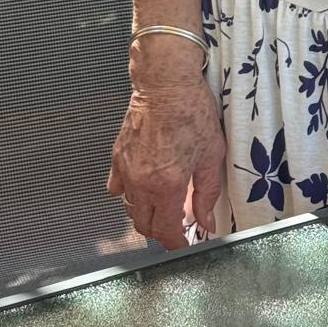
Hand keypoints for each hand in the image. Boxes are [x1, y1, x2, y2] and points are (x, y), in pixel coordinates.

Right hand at [107, 76, 226, 250]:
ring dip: (145, 213)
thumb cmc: (191, 111)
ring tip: (162, 204)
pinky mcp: (116, 157)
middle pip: (144, 226)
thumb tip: (205, 220)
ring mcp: (125, 170)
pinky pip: (116, 188)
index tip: (184, 243)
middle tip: (178, 223)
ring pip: (128, 209)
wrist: (166, 83)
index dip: (176, 243)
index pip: (166, 231)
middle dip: (162, 230)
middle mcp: (141, 183)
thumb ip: (208, 193)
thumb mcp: (211, 154)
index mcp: (167, 185)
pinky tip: (143, 184)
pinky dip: (128, 194)